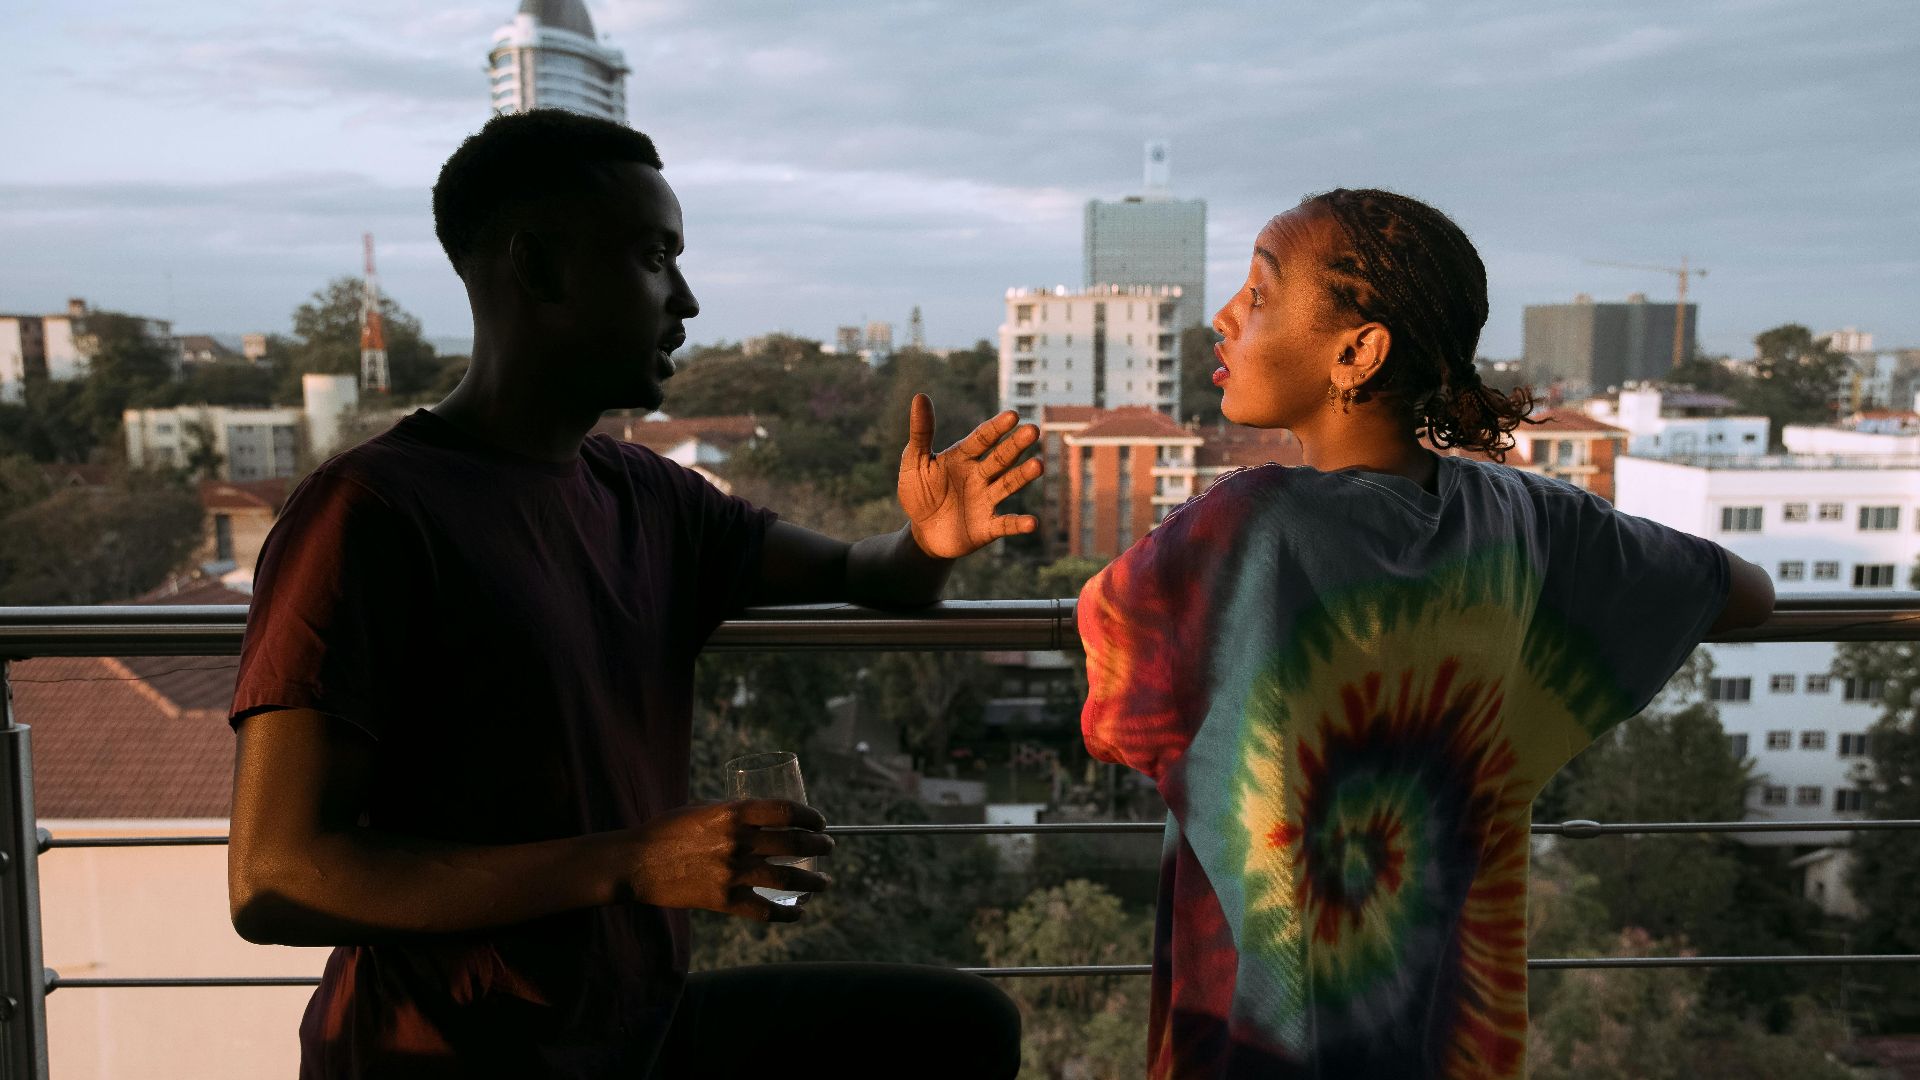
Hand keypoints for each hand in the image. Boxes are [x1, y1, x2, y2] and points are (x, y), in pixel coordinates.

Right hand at [621, 800, 833, 922]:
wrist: (636, 863)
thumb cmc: (668, 830)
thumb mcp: (703, 809)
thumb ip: (734, 813)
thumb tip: (767, 817)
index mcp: (733, 813)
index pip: (787, 812)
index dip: (810, 817)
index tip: (820, 823)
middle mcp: (737, 841)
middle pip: (794, 843)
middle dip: (819, 846)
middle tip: (828, 848)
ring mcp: (732, 873)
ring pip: (787, 878)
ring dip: (813, 881)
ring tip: (824, 882)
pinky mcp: (723, 900)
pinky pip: (764, 909)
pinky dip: (786, 913)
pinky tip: (799, 913)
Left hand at [898, 394, 1042, 558]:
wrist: (922, 533)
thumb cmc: (919, 493)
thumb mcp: (915, 462)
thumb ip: (921, 432)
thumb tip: (920, 396)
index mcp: (963, 457)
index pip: (982, 438)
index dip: (996, 427)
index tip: (1012, 415)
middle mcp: (980, 476)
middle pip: (1001, 457)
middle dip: (1016, 445)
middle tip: (1033, 430)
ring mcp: (986, 500)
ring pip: (1007, 485)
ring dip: (1023, 476)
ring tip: (1039, 466)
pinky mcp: (987, 527)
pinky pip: (1004, 525)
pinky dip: (1018, 524)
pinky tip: (1032, 523)